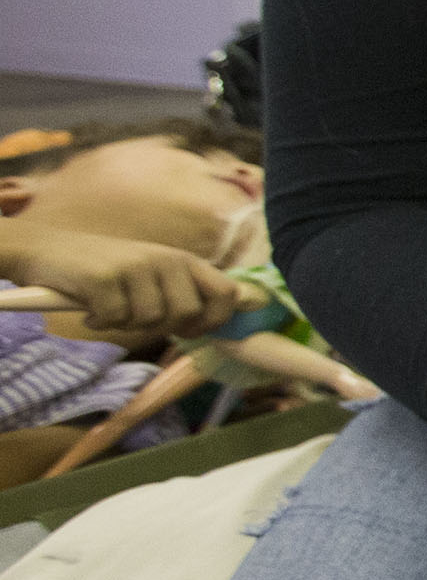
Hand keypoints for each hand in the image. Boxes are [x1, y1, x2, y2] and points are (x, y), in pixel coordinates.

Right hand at [0, 226, 241, 339]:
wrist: (46, 249)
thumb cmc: (105, 269)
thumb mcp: (152, 274)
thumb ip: (184, 292)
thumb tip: (220, 321)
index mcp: (183, 260)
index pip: (227, 293)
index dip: (215, 320)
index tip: (189, 330)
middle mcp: (164, 259)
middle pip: (187, 314)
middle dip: (162, 328)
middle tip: (137, 318)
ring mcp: (134, 266)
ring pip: (150, 321)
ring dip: (126, 324)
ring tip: (110, 307)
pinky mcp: (104, 277)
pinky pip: (115, 319)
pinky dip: (101, 322)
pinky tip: (90, 308)